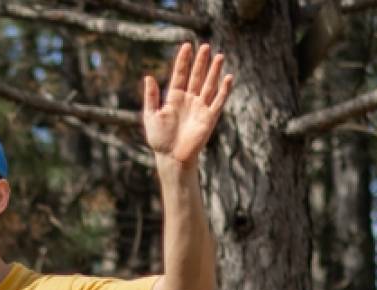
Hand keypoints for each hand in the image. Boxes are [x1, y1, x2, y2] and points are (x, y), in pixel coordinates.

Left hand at [142, 43, 234, 165]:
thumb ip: (151, 97)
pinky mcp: (209, 117)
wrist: (171, 157)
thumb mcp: (151, 115)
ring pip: (209, 85)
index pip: (180, 75)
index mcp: (174, 97)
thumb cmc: (159, 139)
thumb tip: (148, 77)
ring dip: (214, 71)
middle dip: (201, 62)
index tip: (187, 45)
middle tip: (204, 46)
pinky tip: (228, 78)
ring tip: (219, 56)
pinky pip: (218, 101)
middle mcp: (189, 100)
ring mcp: (200, 107)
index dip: (183, 61)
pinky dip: (224, 90)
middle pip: (196, 76)